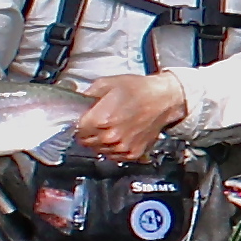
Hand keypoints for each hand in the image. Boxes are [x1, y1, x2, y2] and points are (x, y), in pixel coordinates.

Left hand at [70, 70, 192, 162]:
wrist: (164, 99)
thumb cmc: (139, 90)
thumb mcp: (107, 84)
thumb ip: (87, 96)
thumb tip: (77, 104)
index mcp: (101, 119)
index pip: (76, 130)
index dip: (79, 123)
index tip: (84, 119)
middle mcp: (110, 137)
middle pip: (85, 142)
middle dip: (88, 133)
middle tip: (97, 122)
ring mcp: (122, 147)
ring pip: (98, 150)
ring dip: (100, 142)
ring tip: (111, 128)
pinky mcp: (132, 153)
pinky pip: (114, 156)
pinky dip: (113, 149)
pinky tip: (119, 135)